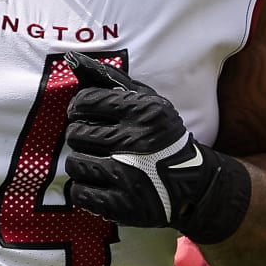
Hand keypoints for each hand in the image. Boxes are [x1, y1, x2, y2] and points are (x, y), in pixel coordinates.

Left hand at [61, 52, 249, 244]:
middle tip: (95, 141)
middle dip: (81, 136)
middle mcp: (134, 141)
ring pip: (74, 163)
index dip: (79, 108)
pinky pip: (79, 193)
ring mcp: (127, 176)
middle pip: (76, 133)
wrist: (191, 184)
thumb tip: (74, 61)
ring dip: (82, 162)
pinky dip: (84, 189)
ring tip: (98, 163)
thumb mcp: (149, 102)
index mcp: (141, 111)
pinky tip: (99, 184)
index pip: (85, 102)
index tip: (84, 115)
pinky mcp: (121, 205)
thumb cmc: (162, 136)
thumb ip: (112, 81)